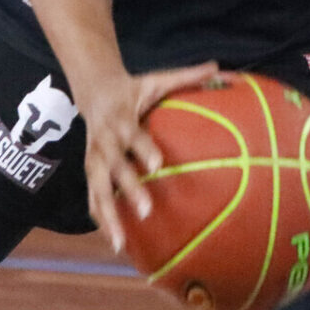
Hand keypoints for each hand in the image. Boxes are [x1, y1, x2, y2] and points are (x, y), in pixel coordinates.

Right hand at [76, 60, 219, 252]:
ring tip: (121, 244)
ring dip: (109, 216)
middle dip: (128, 190)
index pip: (133, 135)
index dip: (143, 149)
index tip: (159, 165)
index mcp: (121, 119)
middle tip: (147, 211)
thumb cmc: (135, 89)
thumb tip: (219, 66)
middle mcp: (104, 141)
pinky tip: (115, 243)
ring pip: (98, 190)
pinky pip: (93, 198)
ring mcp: (94, 158)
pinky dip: (102, 220)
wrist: (94, 90)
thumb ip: (187, 76)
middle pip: (114, 168)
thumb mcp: (158, 79)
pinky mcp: (91, 170)